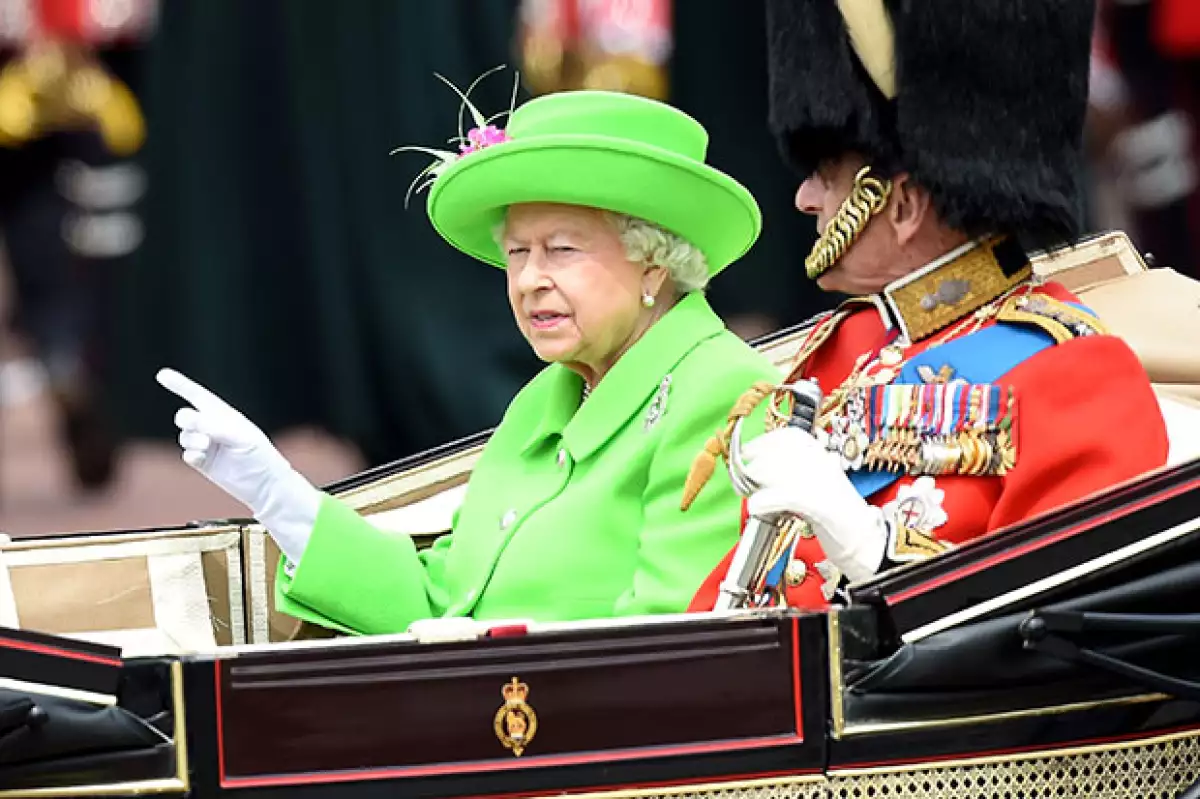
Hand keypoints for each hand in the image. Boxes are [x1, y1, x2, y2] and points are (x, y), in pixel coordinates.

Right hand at [156, 368, 319, 562]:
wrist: (264, 483)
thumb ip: (216, 427)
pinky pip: (187, 454)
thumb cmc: (258, 454)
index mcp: (223, 414)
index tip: (162, 374)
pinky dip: (191, 455)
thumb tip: (192, 422)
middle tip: (199, 427)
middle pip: (184, 417)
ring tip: (207, 446)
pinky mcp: (202, 462)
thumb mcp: (241, 436)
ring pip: (185, 437)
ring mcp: (206, 444)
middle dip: (187, 420)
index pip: (198, 396)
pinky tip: (202, 458)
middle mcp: (211, 427)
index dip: (180, 384)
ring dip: (193, 440)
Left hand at [740, 426, 886, 583]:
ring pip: (774, 472)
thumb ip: (792, 473)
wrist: (865, 542)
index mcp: (823, 456)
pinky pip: (782, 496)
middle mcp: (822, 463)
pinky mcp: (819, 504)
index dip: (763, 442)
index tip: (748, 452)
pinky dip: (763, 501)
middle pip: (775, 453)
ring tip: (752, 497)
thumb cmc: (838, 516)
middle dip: (754, 467)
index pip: (788, 436)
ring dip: (755, 484)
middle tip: (745, 481)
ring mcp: (821, 482)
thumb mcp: (816, 484)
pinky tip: (755, 507)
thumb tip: (758, 466)